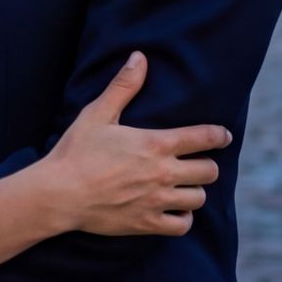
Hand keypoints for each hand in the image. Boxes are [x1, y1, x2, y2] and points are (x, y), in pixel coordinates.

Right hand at [31, 52, 227, 237]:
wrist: (58, 194)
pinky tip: (174, 210)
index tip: (223, 136)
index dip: (219, 135)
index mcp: (155, 144)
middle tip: (196, 163)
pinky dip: (183, 218)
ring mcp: (157, 201)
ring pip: (198, 198)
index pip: (204, 138)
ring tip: (183, 186)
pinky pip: (182, 225)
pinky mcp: (147, 223)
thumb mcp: (97, 114)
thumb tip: (139, 57)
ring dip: (194, 191)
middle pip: (209, 171)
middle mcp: (163, 173)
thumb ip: (123, 86)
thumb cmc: (75, 151)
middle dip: (206, 165)